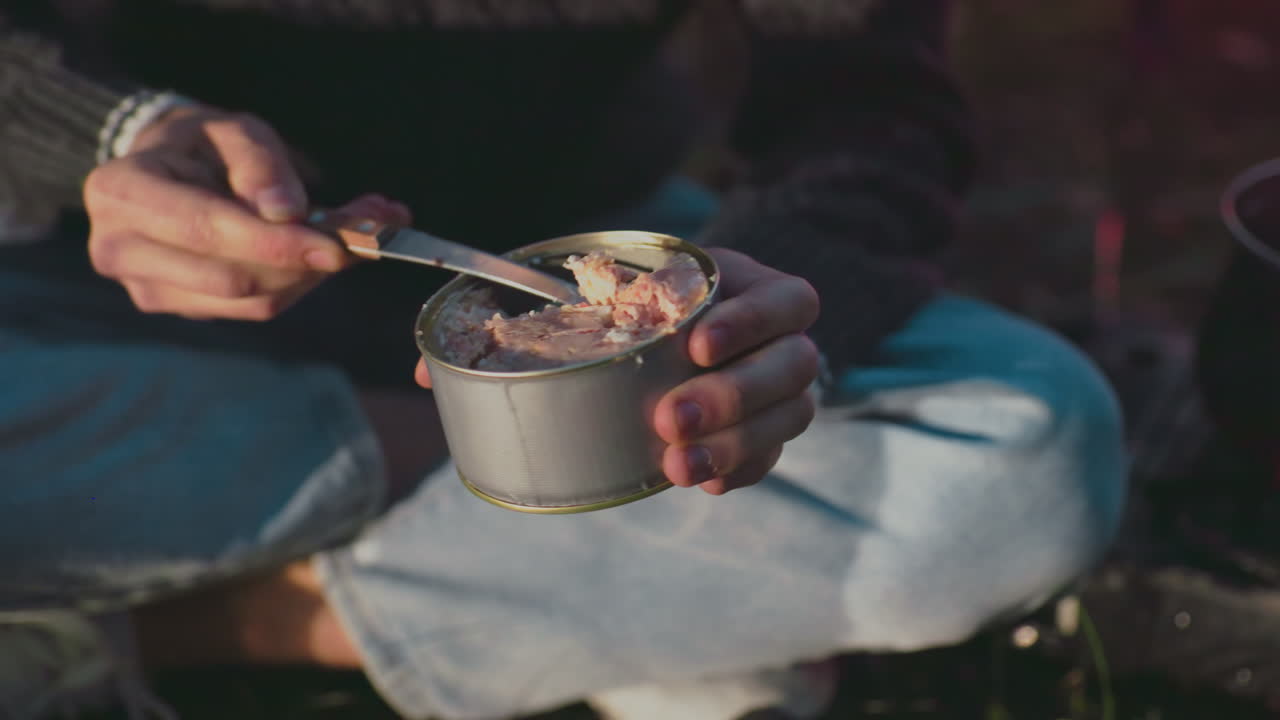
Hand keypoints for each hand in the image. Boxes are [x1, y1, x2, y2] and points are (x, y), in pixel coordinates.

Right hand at [83, 105, 408, 319]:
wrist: (165, 169)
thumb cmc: (200, 145)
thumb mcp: (230, 129)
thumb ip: (259, 163)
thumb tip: (285, 211)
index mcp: (121, 192)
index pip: (204, 230)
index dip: (272, 243)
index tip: (334, 246)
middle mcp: (120, 249)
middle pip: (231, 277)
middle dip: (303, 261)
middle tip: (363, 234)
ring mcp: (147, 288)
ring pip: (251, 301)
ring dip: (310, 274)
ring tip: (352, 236)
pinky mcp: (183, 309)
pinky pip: (255, 308)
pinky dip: (299, 283)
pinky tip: (320, 253)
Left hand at [414, 248, 820, 495]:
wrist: (667, 331)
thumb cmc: (623, 302)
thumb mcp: (587, 290)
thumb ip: (524, 315)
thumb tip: (428, 371)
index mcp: (742, 283)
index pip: (784, 297)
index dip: (750, 321)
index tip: (691, 345)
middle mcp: (775, 336)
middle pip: (793, 364)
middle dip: (733, 395)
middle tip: (668, 418)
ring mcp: (778, 387)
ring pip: (792, 414)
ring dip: (736, 441)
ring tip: (673, 467)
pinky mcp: (766, 430)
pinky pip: (773, 455)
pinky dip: (743, 469)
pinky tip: (703, 482)